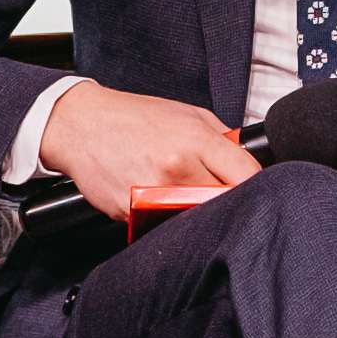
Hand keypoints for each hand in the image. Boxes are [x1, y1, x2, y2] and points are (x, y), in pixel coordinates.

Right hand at [40, 85, 255, 204]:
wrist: (81, 125)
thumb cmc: (132, 117)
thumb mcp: (187, 113)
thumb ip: (221, 137)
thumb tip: (246, 159)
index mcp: (195, 140)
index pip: (247, 176)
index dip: (255, 184)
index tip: (254, 187)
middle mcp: (177, 169)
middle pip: (224, 202)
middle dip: (224, 198)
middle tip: (212, 187)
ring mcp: (153, 195)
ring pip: (195, 218)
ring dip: (196, 211)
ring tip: (180, 190)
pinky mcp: (132, 215)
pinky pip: (163, 224)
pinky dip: (165, 216)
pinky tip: (154, 195)